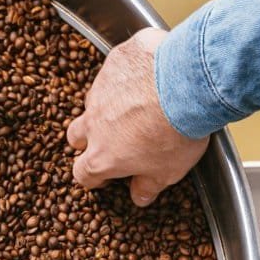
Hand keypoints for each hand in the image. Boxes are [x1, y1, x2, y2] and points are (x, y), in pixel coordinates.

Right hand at [67, 28, 209, 206]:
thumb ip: (149, 185)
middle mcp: (93, 122)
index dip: (94, 177)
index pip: (83, 173)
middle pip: (75, 135)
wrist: (184, 84)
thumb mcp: (168, 171)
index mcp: (103, 156)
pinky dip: (124, 78)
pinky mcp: (113, 63)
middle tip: (114, 141)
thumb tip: (140, 196)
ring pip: (93, 102)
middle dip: (88, 140)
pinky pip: (113, 72)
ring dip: (107, 107)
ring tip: (134, 107)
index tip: (108, 176)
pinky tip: (146, 78)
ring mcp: (100, 90)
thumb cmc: (176, 132)